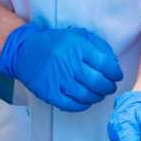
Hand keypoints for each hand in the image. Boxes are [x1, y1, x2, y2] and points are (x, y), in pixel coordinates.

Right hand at [0, 22, 122, 111]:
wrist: (24, 51)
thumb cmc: (53, 43)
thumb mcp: (76, 35)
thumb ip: (97, 45)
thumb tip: (114, 63)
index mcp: (76, 46)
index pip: (104, 63)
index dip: (114, 72)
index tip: (116, 75)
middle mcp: (68, 62)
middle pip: (97, 81)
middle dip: (108, 87)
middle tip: (110, 86)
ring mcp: (58, 79)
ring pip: (86, 95)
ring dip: (97, 96)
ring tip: (99, 94)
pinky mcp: (49, 92)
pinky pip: (71, 104)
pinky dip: (82, 105)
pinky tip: (86, 101)